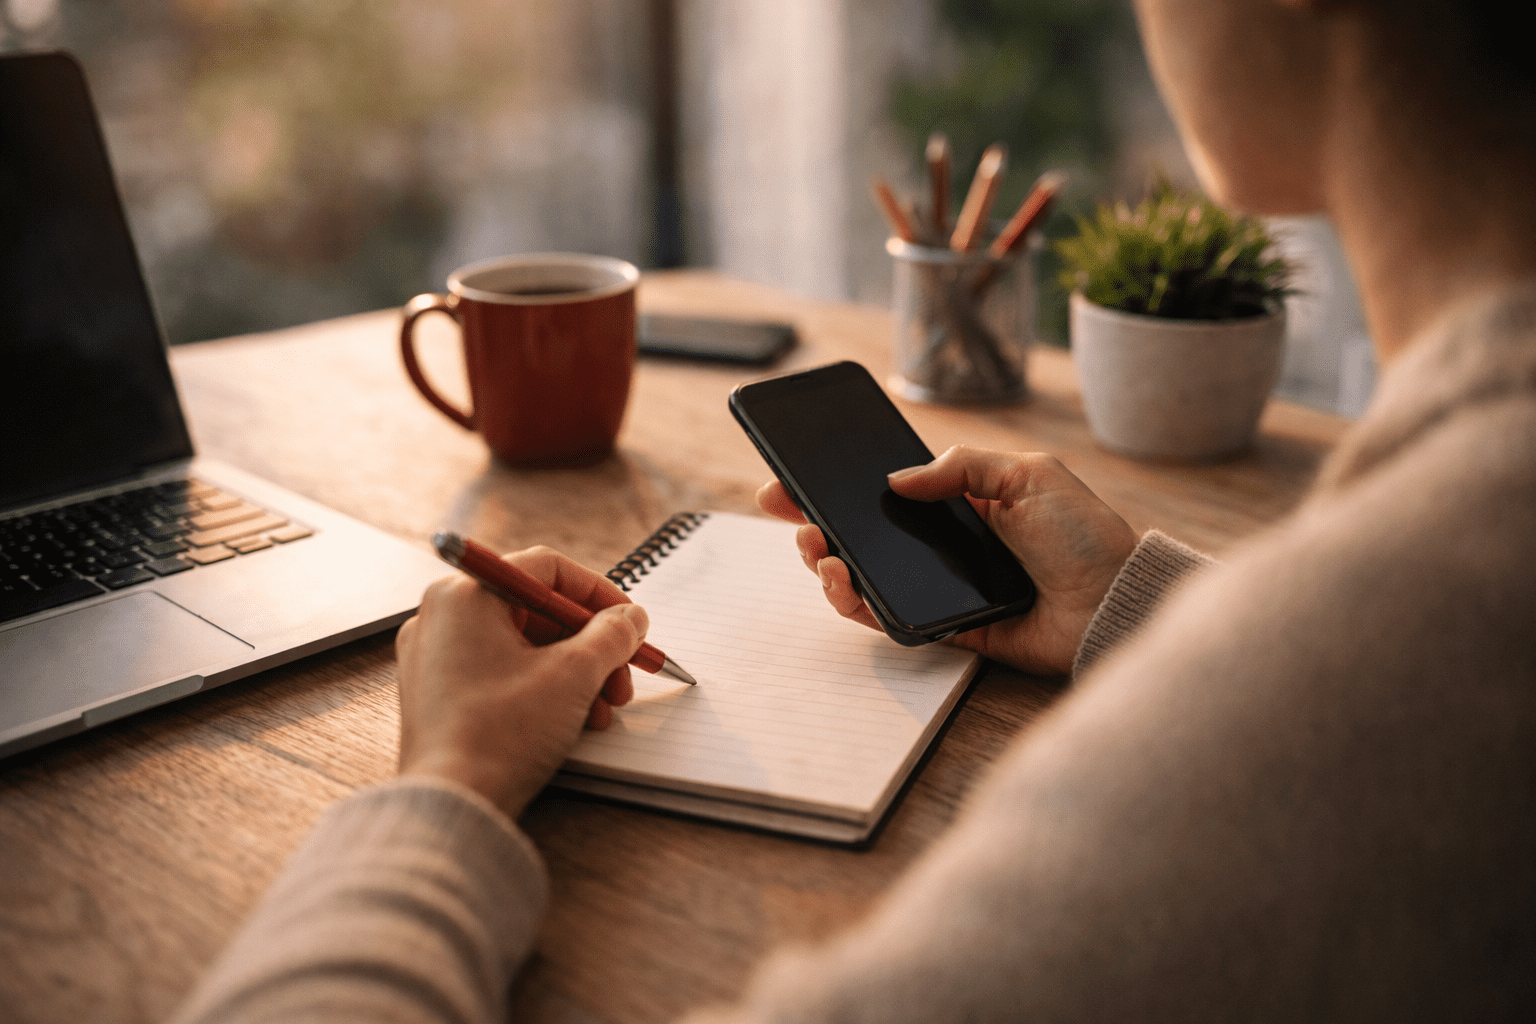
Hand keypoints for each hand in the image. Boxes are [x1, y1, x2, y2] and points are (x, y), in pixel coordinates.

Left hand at [395, 546, 646, 818]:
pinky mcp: (437, 694)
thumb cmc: (502, 733)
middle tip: (622, 677)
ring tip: (604, 710)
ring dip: (574, 672)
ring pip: (523, 646)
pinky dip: (541, 688)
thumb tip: (631, 617)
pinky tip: (574, 721)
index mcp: (465, 595)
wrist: (452, 805)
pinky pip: (501, 672)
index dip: (598, 593)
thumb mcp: (574, 674)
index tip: (630, 620)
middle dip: (591, 646)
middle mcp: (442, 617)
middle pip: (537, 611)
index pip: (546, 569)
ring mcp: (434, 657)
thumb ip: (611, 635)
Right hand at [756, 445, 1136, 674]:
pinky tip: (845, 582)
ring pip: (868, 577)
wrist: (1115, 600)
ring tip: (821, 552)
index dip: (840, 487)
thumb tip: (897, 478)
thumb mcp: (1026, 474)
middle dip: (817, 523)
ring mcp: (943, 587)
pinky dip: (859, 603)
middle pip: (865, 535)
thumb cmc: (1084, 536)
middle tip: (790, 512)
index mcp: (964, 503)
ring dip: (830, 564)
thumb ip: (961, 466)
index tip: (796, 480)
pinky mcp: (948, 627)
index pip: (888, 493)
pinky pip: (891, 618)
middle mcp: (947, 545)